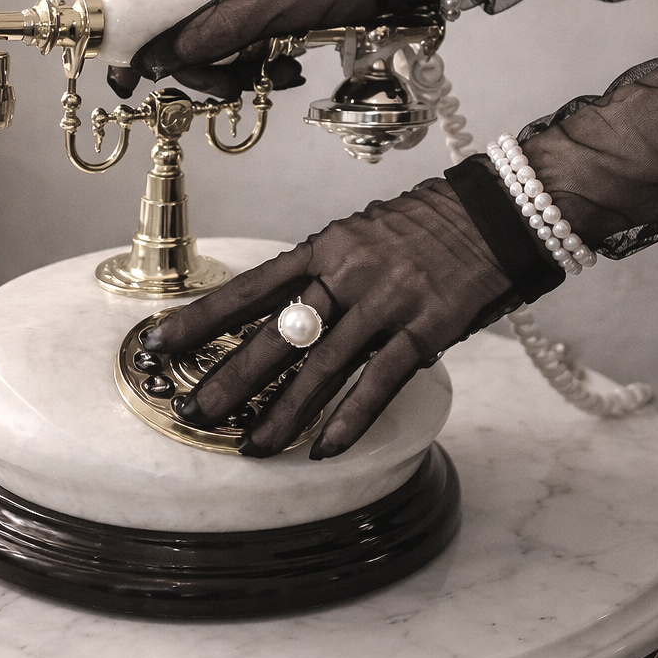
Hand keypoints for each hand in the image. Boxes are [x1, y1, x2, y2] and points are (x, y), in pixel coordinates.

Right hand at [109, 0, 440, 98]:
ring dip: (238, 69)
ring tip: (275, 79)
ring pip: (219, 39)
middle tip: (225, 89)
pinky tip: (291, 71)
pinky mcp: (279, 6)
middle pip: (182, 24)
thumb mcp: (280, 5)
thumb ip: (220, 30)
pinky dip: (265, 62)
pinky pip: (253, 41)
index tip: (128, 75)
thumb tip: (163, 56)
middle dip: (198, 64)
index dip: (130, 29)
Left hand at [141, 179, 514, 458]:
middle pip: (275, 334)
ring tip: (254, 448)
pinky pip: (381, 380)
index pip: (249, 289)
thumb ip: (325, 273)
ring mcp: (387, 301)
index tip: (155, 343)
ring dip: (284, 413)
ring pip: (322, 366)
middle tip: (192, 412)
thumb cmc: (429, 225)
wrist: (502, 209)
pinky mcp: (428, 327)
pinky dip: (352, 417)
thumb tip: (282, 314)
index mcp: (325, 247)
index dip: (199, 319)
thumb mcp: (364, 235)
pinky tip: (327, 447)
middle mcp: (348, 273)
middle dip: (229, 379)